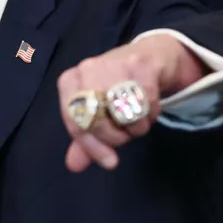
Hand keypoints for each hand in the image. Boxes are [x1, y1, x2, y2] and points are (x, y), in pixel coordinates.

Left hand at [56, 34, 200, 171]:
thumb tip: (74, 166)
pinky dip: (151, 113)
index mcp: (70, 81)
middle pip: (96, 120)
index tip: (110, 162)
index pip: (75, 121)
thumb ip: (85, 138)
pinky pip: (147, 103)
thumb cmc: (116, 87)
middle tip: (126, 134)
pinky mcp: (140, 63)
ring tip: (138, 119)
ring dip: (136, 127)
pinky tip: (150, 106)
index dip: (92, 146)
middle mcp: (87, 69)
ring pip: (123, 113)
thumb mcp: (97, 110)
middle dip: (116, 137)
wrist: (148, 56)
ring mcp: (113, 63)